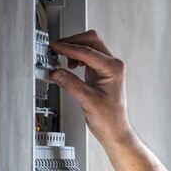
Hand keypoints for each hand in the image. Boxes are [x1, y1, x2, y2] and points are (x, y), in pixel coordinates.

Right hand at [49, 30, 133, 145]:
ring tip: (61, 58)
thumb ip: (71, 84)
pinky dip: (76, 57)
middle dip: (73, 42)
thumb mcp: (87, 101)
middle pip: (92, 41)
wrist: (115, 129)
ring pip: (90, 46)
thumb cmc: (110, 118)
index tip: (55, 47)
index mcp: (114, 69)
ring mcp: (107, 68)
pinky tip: (69, 65)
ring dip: (74, 49)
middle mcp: (113, 65)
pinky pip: (87, 57)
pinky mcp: (100, 72)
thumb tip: (56, 72)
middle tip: (56, 48)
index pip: (88, 51)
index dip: (69, 48)